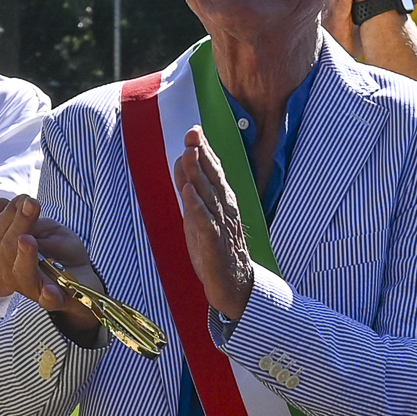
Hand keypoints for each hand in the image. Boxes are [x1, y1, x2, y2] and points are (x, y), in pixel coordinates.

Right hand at [0, 195, 102, 335]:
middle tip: (32, 204)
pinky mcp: (51, 301)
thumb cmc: (60, 254)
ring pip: (20, 272)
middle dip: (18, 224)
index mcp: (5, 253)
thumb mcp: (46, 230)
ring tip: (27, 239)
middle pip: (6, 248)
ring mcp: (29, 288)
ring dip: (24, 256)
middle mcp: (10, 271)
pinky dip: (48, 296)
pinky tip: (50, 290)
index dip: (10, 214)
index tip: (27, 198)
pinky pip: (46, 300)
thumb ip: (25, 220)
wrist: (82, 280)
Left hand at [176, 128, 254, 319]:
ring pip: (209, 196)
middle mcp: (225, 210)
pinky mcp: (214, 244)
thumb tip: (181, 161)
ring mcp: (221, 226)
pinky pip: (205, 223)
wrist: (235, 286)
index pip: (214, 172)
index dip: (205, 151)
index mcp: (222, 202)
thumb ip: (191, 190)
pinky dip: (197, 206)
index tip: (195, 130)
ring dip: (198, 174)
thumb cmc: (216, 249)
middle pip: (213, 178)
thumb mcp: (199, 215)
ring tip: (188, 153)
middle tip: (193, 133)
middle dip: (203, 155)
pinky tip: (188, 192)